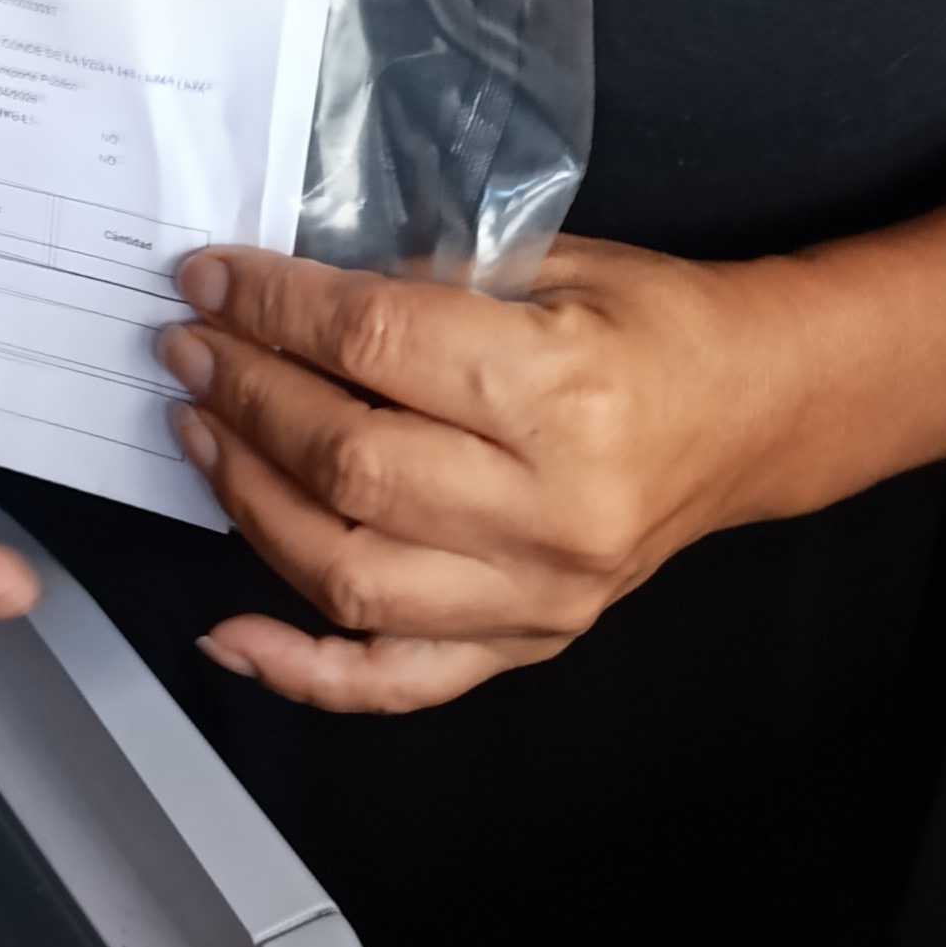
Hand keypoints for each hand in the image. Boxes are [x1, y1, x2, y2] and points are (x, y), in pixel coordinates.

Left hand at [158, 239, 785, 713]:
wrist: (753, 410)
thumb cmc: (654, 326)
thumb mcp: (550, 265)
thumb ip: (424, 284)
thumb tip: (287, 300)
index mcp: (562, 389)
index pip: (375, 347)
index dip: (274, 309)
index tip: (211, 282)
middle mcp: (551, 506)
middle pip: (348, 460)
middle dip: (246, 394)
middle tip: (191, 348)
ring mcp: (537, 593)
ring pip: (347, 571)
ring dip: (248, 499)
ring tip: (200, 431)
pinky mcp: (528, 644)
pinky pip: (394, 681)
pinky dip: (299, 669)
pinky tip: (228, 634)